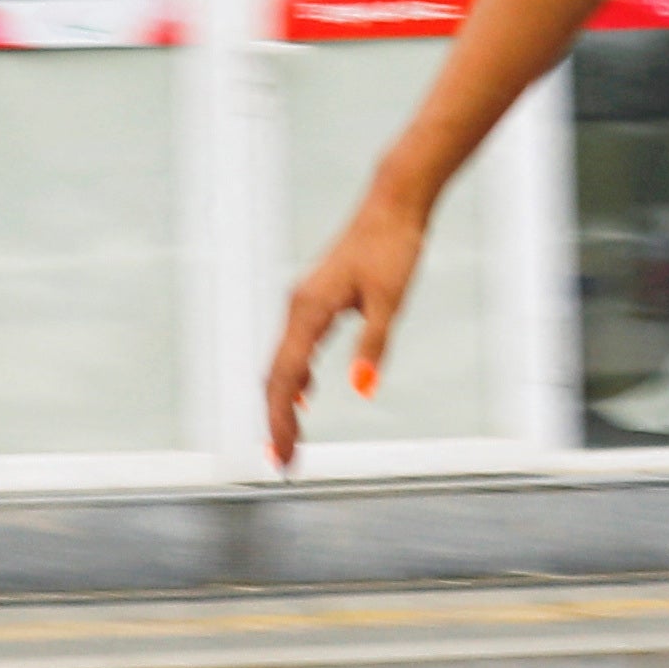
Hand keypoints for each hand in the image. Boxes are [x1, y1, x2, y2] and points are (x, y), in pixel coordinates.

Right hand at [262, 190, 433, 469]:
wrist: (393, 205)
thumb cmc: (393, 248)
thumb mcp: (390, 301)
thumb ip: (373, 346)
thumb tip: (362, 389)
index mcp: (309, 311)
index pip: (284, 380)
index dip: (281, 422)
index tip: (284, 457)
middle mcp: (298, 308)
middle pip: (275, 376)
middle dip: (276, 421)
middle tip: (283, 462)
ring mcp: (303, 303)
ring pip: (281, 363)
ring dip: (282, 402)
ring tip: (288, 438)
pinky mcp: (315, 300)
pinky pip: (293, 348)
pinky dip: (292, 378)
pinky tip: (306, 396)